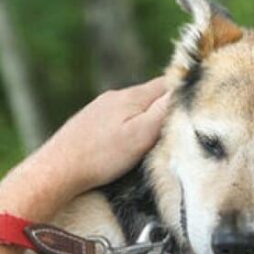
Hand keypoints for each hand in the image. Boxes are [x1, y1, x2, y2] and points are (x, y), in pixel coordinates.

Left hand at [36, 76, 171, 193]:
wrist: (58, 169)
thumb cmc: (101, 156)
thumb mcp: (140, 135)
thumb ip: (162, 111)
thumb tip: (182, 90)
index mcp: (131, 97)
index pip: (166, 84)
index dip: (184, 92)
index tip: (195, 106)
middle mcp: (114, 96)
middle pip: (150, 95)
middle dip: (165, 107)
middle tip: (178, 125)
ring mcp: (100, 108)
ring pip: (132, 108)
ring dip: (145, 118)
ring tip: (153, 137)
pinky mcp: (89, 123)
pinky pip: (117, 119)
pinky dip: (128, 126)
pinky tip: (126, 143)